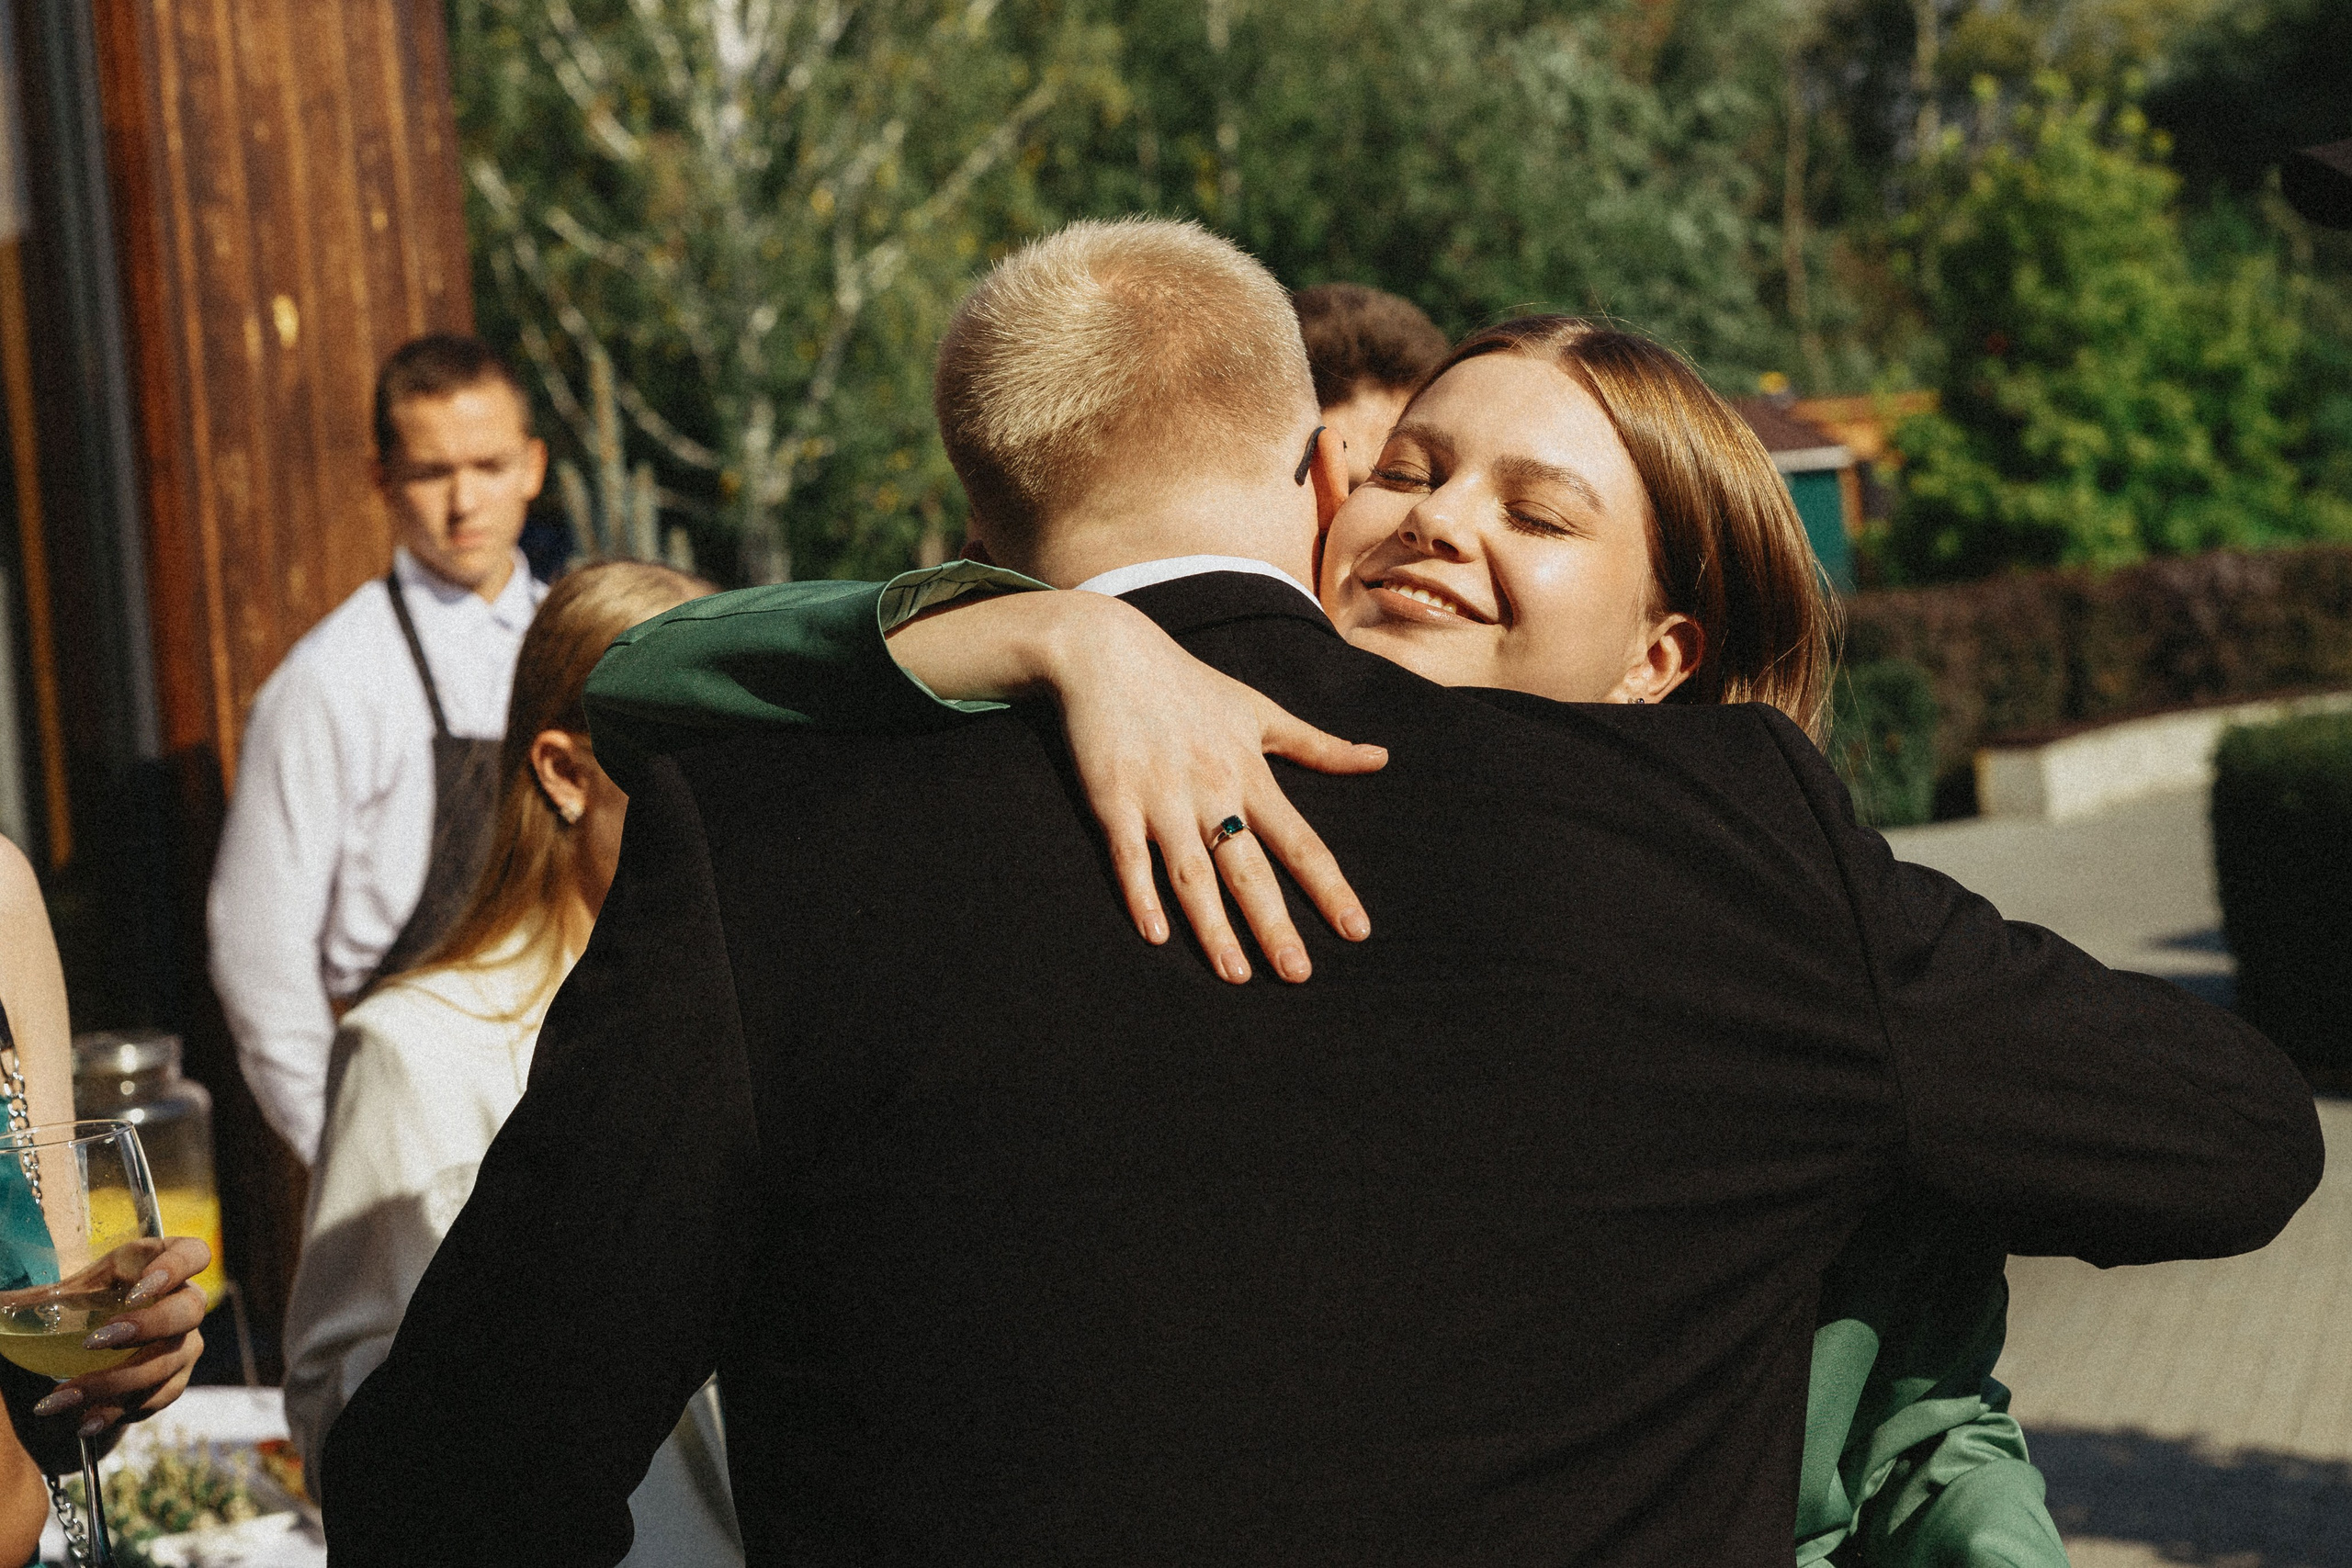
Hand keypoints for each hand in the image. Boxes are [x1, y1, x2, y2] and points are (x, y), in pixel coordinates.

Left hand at [29, 1237, 208, 1446]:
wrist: (83, 1346)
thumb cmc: (74, 1306)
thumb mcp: (57, 1294)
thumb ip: (32, 1299)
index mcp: (158, 1264)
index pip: (193, 1254)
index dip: (176, 1269)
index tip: (136, 1291)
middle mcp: (182, 1301)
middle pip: (189, 1311)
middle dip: (146, 1328)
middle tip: (93, 1343)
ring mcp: (184, 1342)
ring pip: (169, 1362)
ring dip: (116, 1382)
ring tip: (62, 1398)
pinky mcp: (175, 1378)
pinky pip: (159, 1397)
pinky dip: (120, 1410)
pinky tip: (84, 1421)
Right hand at [1038, 597, 1386, 982]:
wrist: (1106, 653)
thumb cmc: (1189, 685)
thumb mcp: (1259, 711)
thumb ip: (1318, 746)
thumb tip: (1381, 758)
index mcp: (1250, 773)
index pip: (1301, 841)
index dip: (1330, 888)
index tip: (1357, 931)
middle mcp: (1211, 790)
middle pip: (1249, 869)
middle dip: (1275, 924)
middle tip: (1298, 974)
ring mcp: (1160, 797)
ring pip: (1192, 874)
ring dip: (1213, 927)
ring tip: (1235, 975)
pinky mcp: (1113, 799)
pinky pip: (1129, 856)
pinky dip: (1142, 895)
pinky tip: (1157, 935)